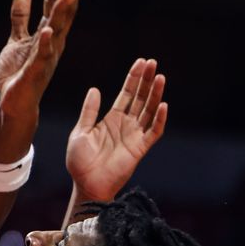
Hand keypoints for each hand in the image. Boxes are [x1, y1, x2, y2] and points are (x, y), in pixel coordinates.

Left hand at [0, 0, 88, 116]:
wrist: (14, 102)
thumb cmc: (18, 72)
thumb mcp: (17, 39)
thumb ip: (20, 16)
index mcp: (48, 32)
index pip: (54, 2)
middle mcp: (53, 42)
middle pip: (64, 12)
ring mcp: (46, 56)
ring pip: (57, 30)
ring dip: (62, 13)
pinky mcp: (36, 72)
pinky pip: (42, 55)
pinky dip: (45, 43)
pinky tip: (48, 30)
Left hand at [66, 58, 167, 200]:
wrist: (85, 183)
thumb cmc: (80, 161)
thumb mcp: (81, 131)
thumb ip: (89, 111)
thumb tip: (95, 89)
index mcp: (111, 118)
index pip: (126, 94)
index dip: (133, 78)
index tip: (141, 62)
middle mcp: (126, 124)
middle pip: (140, 98)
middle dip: (147, 80)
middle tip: (153, 63)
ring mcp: (134, 135)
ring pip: (149, 111)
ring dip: (156, 94)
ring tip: (160, 77)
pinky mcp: (139, 148)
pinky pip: (153, 132)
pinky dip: (160, 119)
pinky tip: (164, 105)